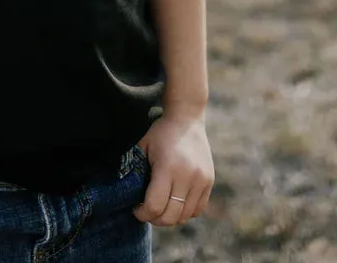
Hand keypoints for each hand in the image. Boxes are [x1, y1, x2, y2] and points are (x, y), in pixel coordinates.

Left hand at [132, 112, 214, 226]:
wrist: (187, 118)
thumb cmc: (160, 132)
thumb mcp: (143, 147)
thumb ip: (135, 170)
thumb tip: (126, 194)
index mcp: (167, 167)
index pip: (155, 206)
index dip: (142, 214)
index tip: (136, 209)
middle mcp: (188, 176)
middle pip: (171, 216)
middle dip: (155, 219)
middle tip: (147, 211)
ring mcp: (201, 180)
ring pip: (185, 216)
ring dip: (171, 217)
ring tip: (161, 207)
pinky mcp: (209, 181)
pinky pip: (197, 210)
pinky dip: (185, 212)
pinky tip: (175, 202)